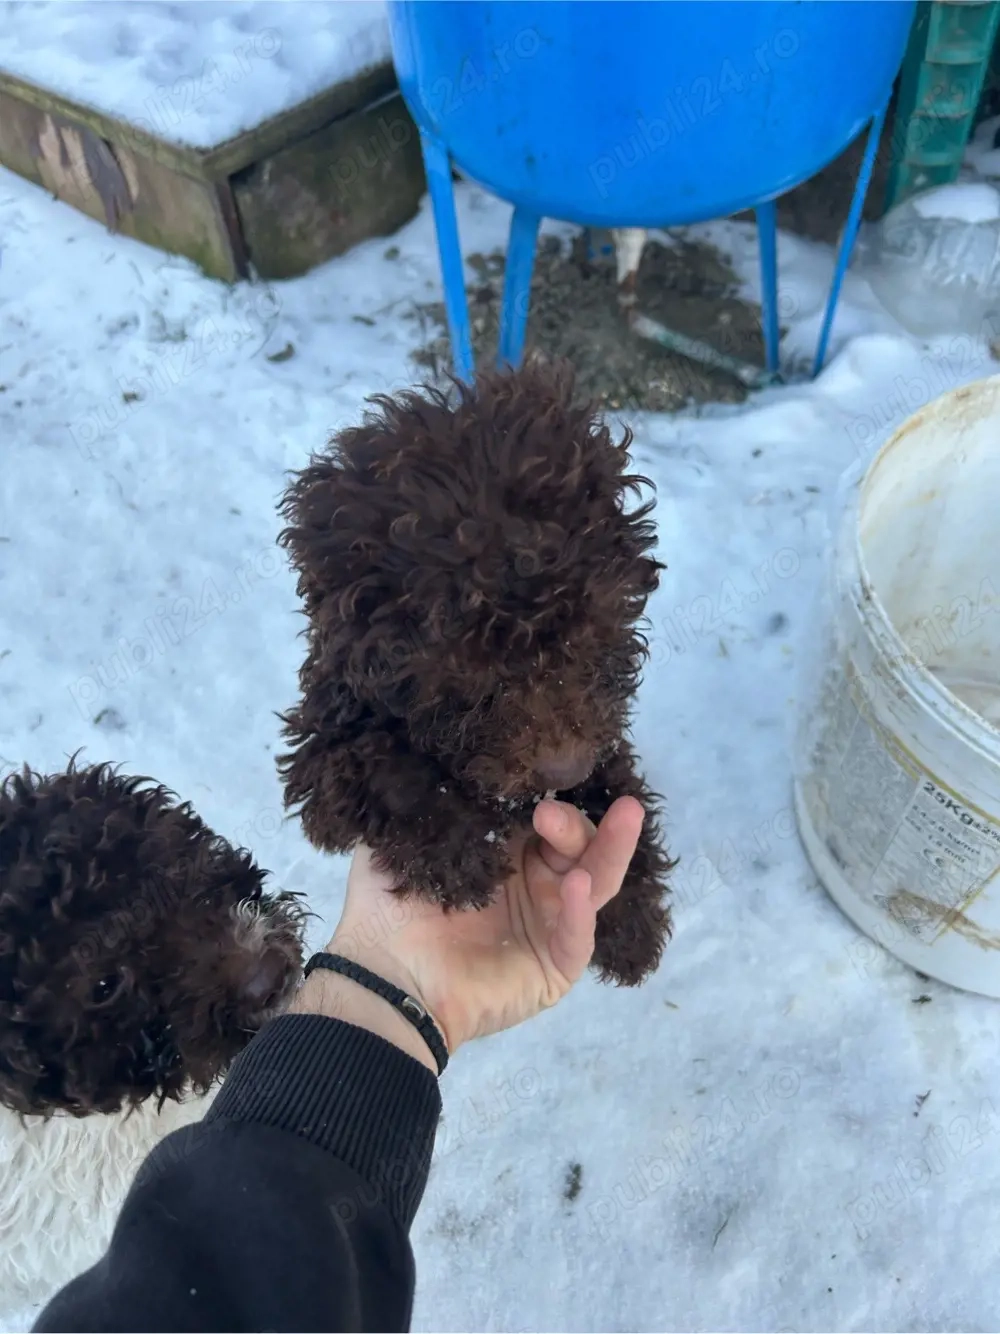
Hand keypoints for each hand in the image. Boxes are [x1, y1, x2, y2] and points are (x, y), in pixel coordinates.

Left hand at [322, 797, 643, 1056]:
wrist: (383, 976)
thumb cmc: (387, 907)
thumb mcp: (403, 841)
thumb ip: (431, 800)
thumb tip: (450, 755)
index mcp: (505, 853)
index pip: (547, 817)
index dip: (552, 795)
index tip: (543, 774)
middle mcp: (535, 885)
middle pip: (579, 845)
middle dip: (575, 821)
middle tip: (549, 811)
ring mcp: (550, 924)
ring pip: (596, 881)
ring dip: (610, 848)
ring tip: (625, 815)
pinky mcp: (556, 965)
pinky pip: (579, 935)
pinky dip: (580, 909)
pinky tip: (575, 884)